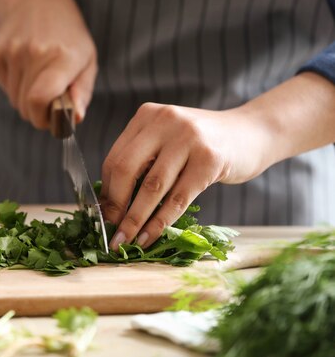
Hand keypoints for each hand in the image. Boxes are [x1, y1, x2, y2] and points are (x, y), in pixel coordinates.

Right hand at [0, 0, 96, 128]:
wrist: (38, 2)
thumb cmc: (68, 37)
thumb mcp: (87, 61)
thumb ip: (83, 92)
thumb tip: (75, 117)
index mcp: (62, 57)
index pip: (39, 100)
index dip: (43, 119)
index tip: (51, 120)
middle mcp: (34, 52)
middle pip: (26, 107)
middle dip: (37, 112)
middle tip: (48, 100)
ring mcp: (12, 51)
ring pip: (14, 100)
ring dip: (25, 99)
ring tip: (37, 80)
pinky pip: (2, 87)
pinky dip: (13, 86)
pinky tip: (25, 69)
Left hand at [100, 102, 274, 250]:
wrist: (253, 132)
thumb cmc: (203, 144)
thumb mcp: (168, 141)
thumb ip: (142, 161)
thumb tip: (111, 206)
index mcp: (147, 116)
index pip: (115, 158)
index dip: (107, 192)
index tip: (104, 217)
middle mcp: (165, 121)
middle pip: (126, 170)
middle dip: (116, 206)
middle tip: (112, 232)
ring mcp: (188, 137)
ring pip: (151, 187)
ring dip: (135, 220)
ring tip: (126, 241)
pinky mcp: (209, 159)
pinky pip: (178, 198)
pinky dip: (160, 222)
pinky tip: (150, 236)